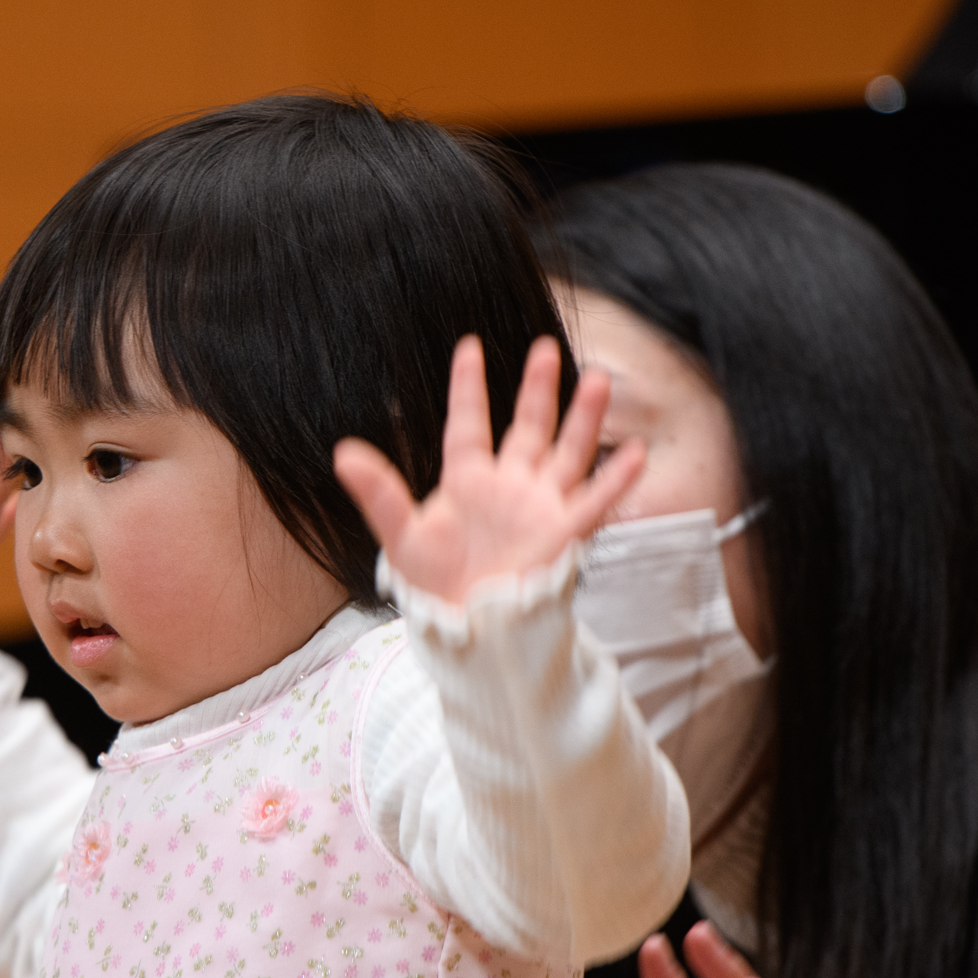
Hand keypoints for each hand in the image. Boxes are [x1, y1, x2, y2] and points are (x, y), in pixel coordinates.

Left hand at [334, 336, 640, 607]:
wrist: (468, 630)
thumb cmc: (434, 586)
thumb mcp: (400, 535)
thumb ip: (378, 493)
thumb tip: (342, 453)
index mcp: (467, 481)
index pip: (469, 424)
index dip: (469, 387)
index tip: (469, 347)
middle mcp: (509, 486)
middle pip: (528, 427)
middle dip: (538, 389)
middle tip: (546, 348)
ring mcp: (539, 507)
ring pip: (567, 452)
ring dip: (584, 418)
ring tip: (600, 379)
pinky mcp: (562, 534)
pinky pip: (593, 501)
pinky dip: (615, 478)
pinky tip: (634, 452)